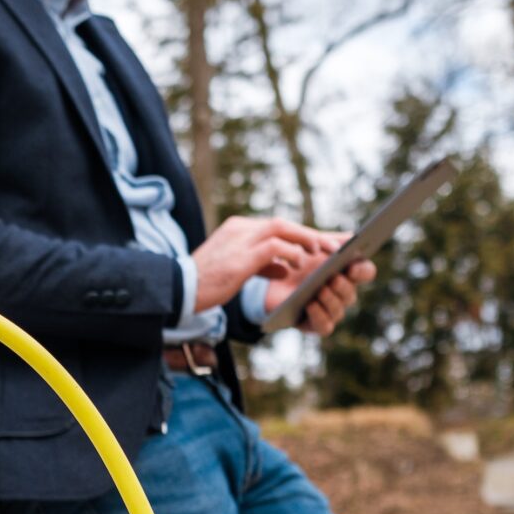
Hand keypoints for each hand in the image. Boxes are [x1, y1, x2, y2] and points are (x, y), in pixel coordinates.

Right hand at [192, 217, 323, 311]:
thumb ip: (260, 264)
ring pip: (282, 229)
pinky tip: (299, 263)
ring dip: (306, 239)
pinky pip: (274, 247)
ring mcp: (239, 241)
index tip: (324, 242)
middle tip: (335, 246)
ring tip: (325, 252)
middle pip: (283, 224)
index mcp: (237, 229)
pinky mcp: (240, 258)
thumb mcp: (235, 269)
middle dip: (311, 235)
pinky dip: (290, 253)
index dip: (302, 234)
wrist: (179, 290)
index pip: (277, 226)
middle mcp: (239, 229)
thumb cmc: (206, 283)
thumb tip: (282, 268)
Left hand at [263, 233, 377, 336]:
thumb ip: (330, 241)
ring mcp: (330, 311)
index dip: (362, 270)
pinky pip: (325, 326)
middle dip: (343, 286)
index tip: (352, 266)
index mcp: (347, 273)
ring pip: (339, 310)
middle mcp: (343, 294)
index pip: (365, 272)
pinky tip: (310, 305)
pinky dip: (319, 316)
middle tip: (333, 278)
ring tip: (320, 290)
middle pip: (351, 293)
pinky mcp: (315, 324)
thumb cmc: (297, 261)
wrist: (272, 280)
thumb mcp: (311, 247)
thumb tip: (350, 236)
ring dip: (330, 300)